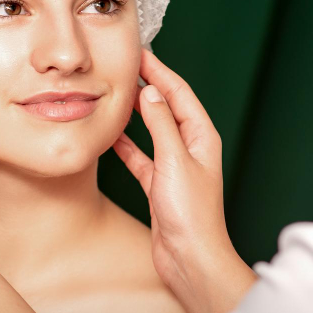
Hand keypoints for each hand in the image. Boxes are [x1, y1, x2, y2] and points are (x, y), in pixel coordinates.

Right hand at [112, 49, 255, 312]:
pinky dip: (126, 145)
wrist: (191, 260)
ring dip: (135, 112)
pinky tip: (110, 135)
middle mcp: (190, 148)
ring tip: (114, 94)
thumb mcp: (174, 161)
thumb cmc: (191, 214)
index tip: (140, 53)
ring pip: (152, 130)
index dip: (159, 70)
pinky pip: (140, 156)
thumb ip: (161, 125)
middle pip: (166, 107)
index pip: (179, 93)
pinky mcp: (160, 185)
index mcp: (201, 137)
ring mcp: (174, 166)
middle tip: (124, 66)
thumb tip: (150, 92)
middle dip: (147, 85)